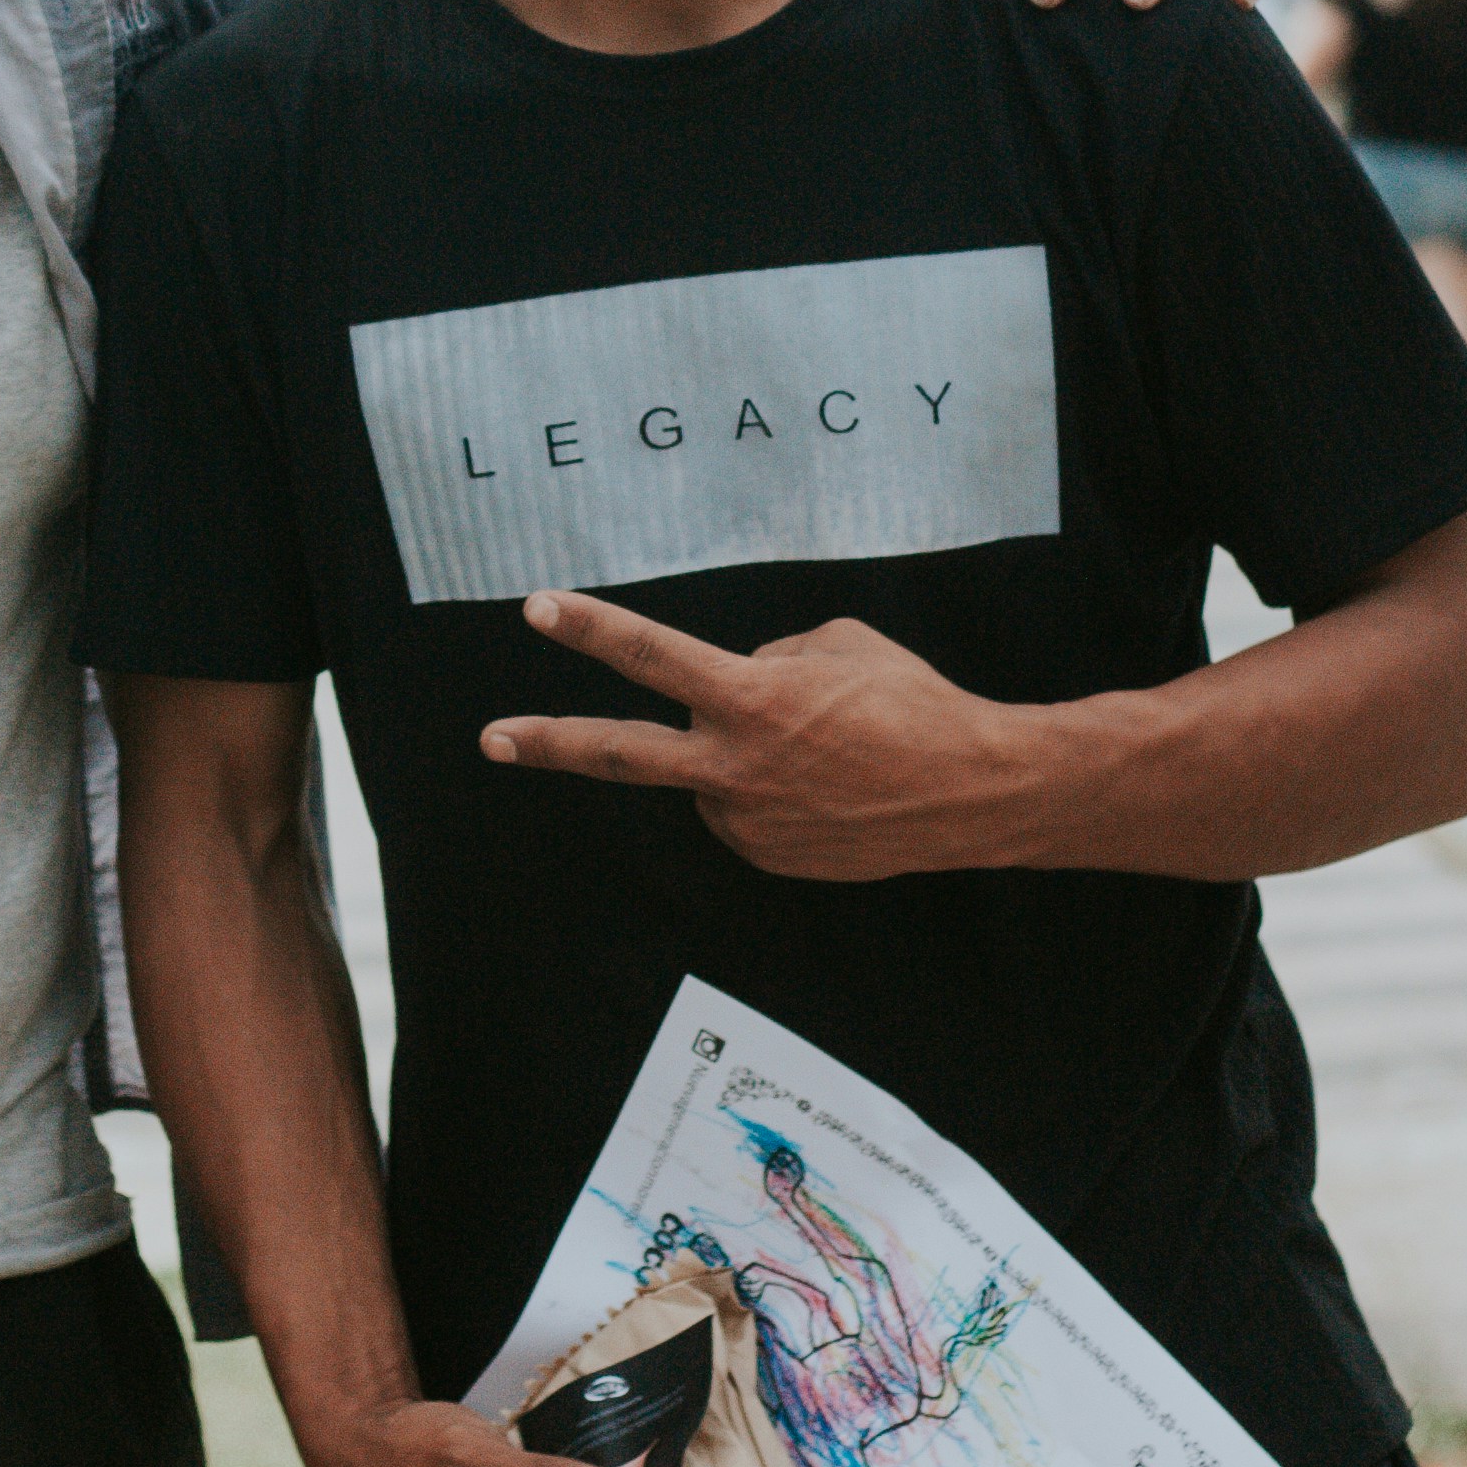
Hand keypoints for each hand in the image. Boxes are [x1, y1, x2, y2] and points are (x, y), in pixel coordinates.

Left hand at [484, 595, 1026, 880]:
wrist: (974, 791)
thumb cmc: (912, 703)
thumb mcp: (838, 646)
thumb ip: (768, 659)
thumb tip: (739, 679)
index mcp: (752, 700)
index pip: (651, 655)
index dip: (590, 628)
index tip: (538, 608)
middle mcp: (738, 768)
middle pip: (622, 752)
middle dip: (550, 744)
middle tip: (492, 739)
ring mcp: (751, 822)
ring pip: (710, 774)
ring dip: (740, 754)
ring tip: (824, 749)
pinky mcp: (772, 859)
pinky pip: (746, 810)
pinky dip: (771, 790)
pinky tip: (827, 784)